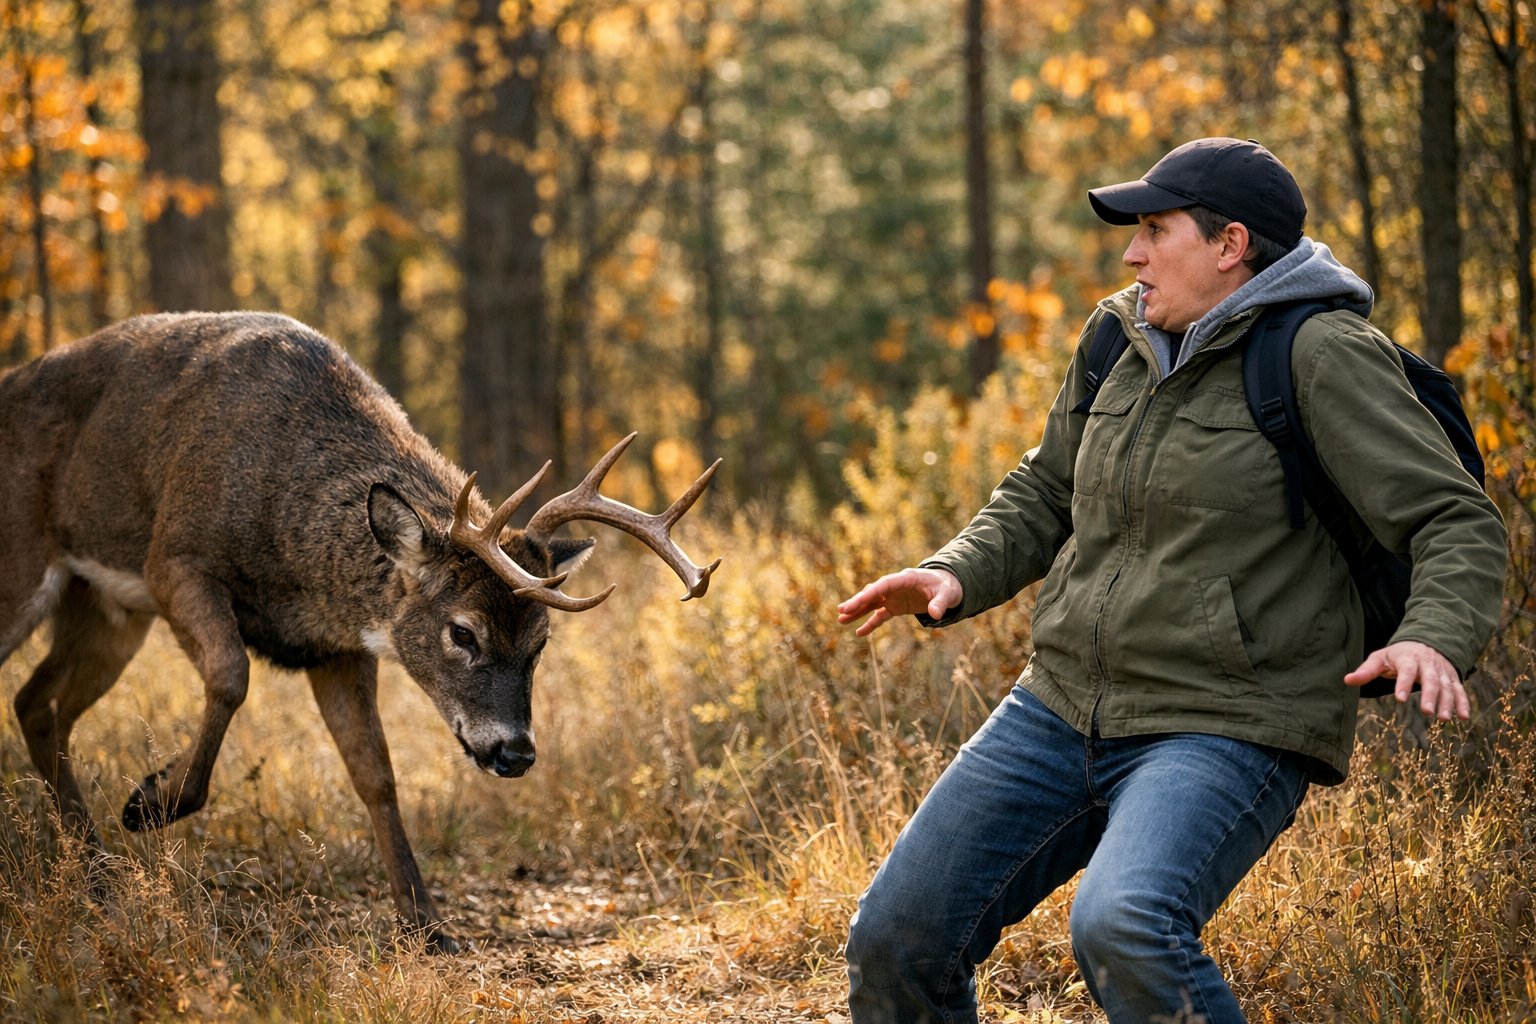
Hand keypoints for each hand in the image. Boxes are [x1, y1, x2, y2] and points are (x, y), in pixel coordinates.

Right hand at [837, 567, 963, 636]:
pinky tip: (858, 632)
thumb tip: (935, 615)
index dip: (871, 592)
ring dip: (857, 611)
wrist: (948, 588)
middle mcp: (896, 587)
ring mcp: (894, 597)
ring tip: (840, 619)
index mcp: (906, 578)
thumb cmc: (948, 587)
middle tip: (841, 610)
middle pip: (873, 593)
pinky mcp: (895, 607)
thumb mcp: (948, 594)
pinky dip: (869, 624)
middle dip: (858, 601)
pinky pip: (879, 615)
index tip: (857, 600)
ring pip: (871, 603)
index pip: (884, 584)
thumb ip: (940, 603)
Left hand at [1344, 640, 1469, 721]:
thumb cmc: (1398, 655)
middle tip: (1427, 712)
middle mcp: (1428, 663)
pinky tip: (1464, 718)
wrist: (1425, 642)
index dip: (1404, 684)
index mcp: (1409, 658)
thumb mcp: (1380, 658)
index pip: (1407, 670)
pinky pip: (1459, 690)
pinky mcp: (1452, 678)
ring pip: (1447, 686)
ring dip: (1447, 702)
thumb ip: (1366, 670)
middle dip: (1430, 696)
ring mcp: (1442, 671)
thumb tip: (1346, 680)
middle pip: (1430, 679)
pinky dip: (1463, 703)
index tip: (1400, 699)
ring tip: (1443, 719)